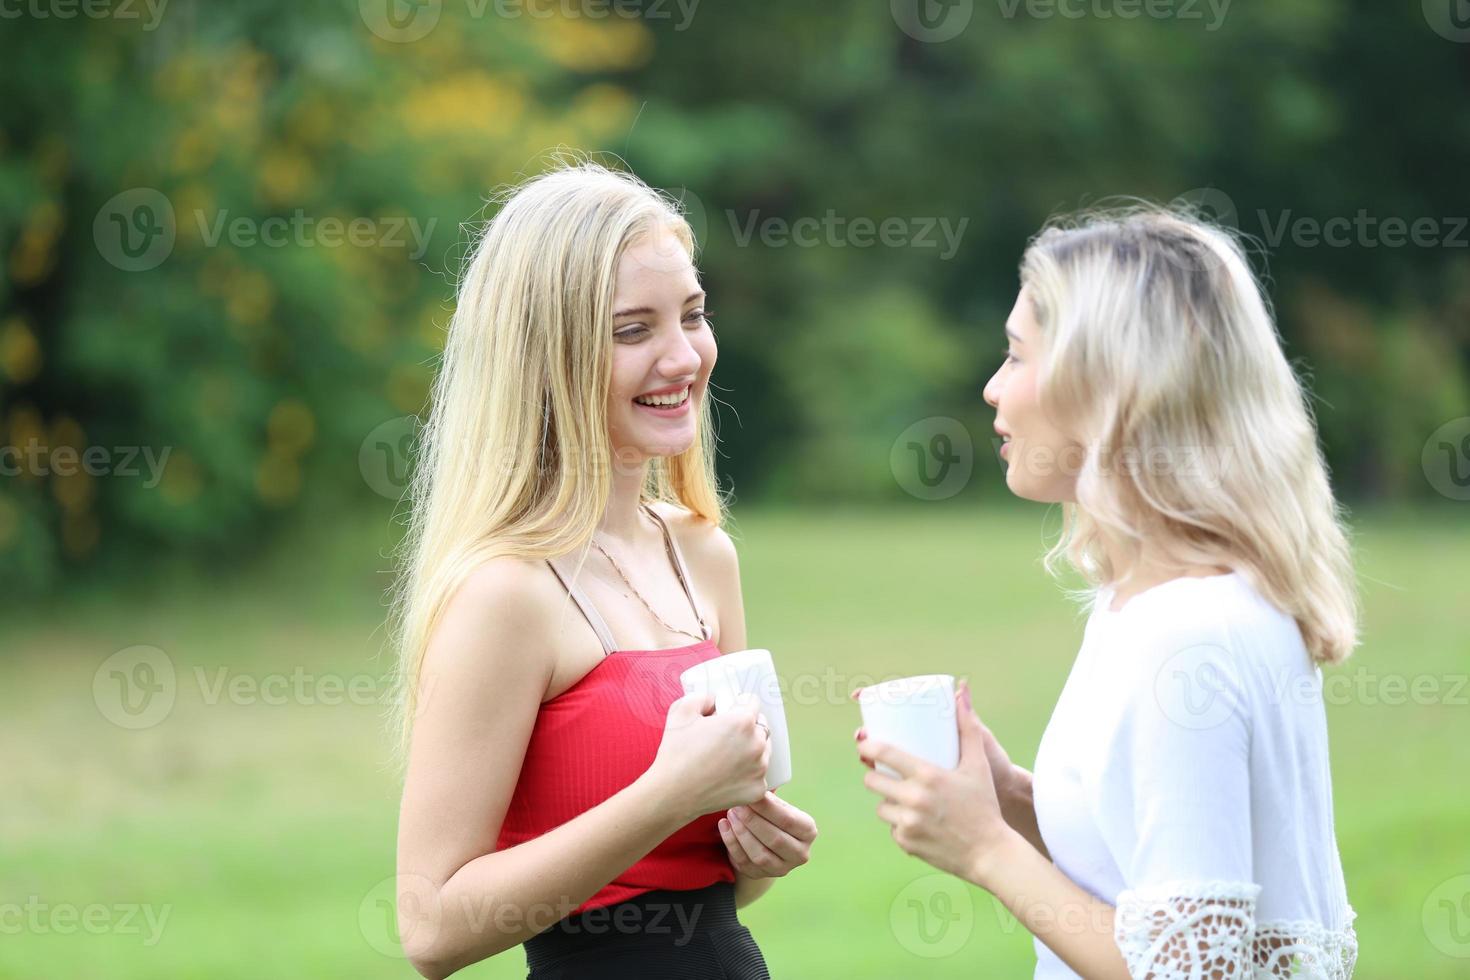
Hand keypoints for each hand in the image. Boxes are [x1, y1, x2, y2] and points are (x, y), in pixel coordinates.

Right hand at [648, 691, 770, 820]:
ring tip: (725, 757)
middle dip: (746, 728)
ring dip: (750, 750)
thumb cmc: (676, 752)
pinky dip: (747, 774)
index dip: (738, 705)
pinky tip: (727, 775)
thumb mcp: (682, 710)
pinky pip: (758, 775)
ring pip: (763, 751)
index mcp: (742, 722)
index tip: (729, 713)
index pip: (753, 702)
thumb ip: (704, 696)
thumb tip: (715, 700)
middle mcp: (757, 744)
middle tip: (724, 737)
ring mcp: (760, 769)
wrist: (672, 794)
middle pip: (760, 727)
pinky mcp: (757, 790)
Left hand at [718, 791, 817, 878]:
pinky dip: (731, 843)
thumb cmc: (773, 815)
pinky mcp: (760, 875)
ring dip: (741, 832)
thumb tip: (755, 781)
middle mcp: (800, 853)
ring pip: (759, 854)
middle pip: (774, 839)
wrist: (766, 842)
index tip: (752, 794)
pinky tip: (724, 826)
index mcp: (808, 831)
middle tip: (738, 805)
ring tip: (730, 813)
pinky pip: (744, 862)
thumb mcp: (780, 806)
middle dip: (752, 820)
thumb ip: (772, 799)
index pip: (788, 820)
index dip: (768, 807)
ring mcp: (781, 868)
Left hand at [854, 679, 1014, 883]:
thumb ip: (968, 727)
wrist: (991, 853)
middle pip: (873, 780)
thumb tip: (962, 689)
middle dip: (874, 774)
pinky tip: (910, 821)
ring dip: (886, 801)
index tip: (864, 741)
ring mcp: (907, 823)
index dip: (868, 744)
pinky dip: (899, 825)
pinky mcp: (906, 843)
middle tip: (883, 771)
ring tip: (897, 796)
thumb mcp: (978, 764)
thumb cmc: (984, 805)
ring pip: (880, 806)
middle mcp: (913, 799)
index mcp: (927, 776)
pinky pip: (892, 829)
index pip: (883, 753)